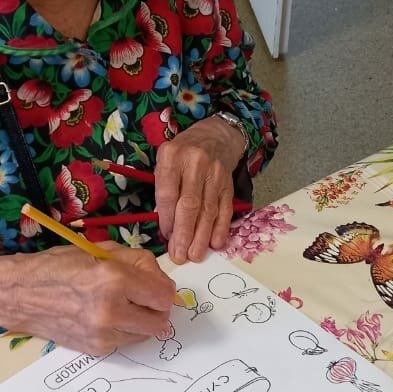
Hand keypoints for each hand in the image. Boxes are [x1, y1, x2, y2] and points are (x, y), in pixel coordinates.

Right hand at [0, 245, 175, 354]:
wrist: (19, 294)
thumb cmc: (57, 266)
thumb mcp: (100, 251)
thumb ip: (137, 262)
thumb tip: (162, 280)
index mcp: (114, 279)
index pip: (163, 295)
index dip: (164, 290)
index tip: (156, 286)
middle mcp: (111, 310)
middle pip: (160, 321)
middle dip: (157, 309)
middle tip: (144, 298)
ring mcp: (103, 334)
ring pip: (146, 335)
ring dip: (142, 322)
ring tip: (123, 306)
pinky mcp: (95, 349)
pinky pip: (126, 342)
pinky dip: (124, 331)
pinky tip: (106, 317)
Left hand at [155, 115, 246, 263]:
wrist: (215, 135)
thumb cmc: (183, 152)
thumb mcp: (166, 160)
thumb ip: (164, 187)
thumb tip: (167, 225)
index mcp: (172, 156)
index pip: (168, 192)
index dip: (166, 218)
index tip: (166, 237)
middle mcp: (195, 163)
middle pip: (189, 204)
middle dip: (184, 233)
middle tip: (180, 255)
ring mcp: (215, 174)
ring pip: (208, 210)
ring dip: (201, 236)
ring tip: (195, 255)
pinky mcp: (228, 184)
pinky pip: (225, 209)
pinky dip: (220, 228)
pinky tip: (215, 243)